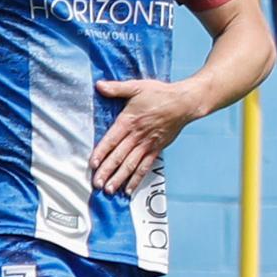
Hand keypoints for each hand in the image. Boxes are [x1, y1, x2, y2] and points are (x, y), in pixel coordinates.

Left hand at [92, 78, 202, 193]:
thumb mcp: (137, 87)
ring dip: (119, 178)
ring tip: (109, 190)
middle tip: (97, 183)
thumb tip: (99, 86)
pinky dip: (136, 178)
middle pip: (119, 156)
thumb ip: (117, 88)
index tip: (93, 164)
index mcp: (129, 121)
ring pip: (131, 165)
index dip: (102, 152)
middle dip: (107, 171)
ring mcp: (147, 144)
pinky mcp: (156, 149)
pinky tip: (128, 188)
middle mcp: (137, 136)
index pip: (112, 140)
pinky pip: (145, 167)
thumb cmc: (160, 94)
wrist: (184, 103)